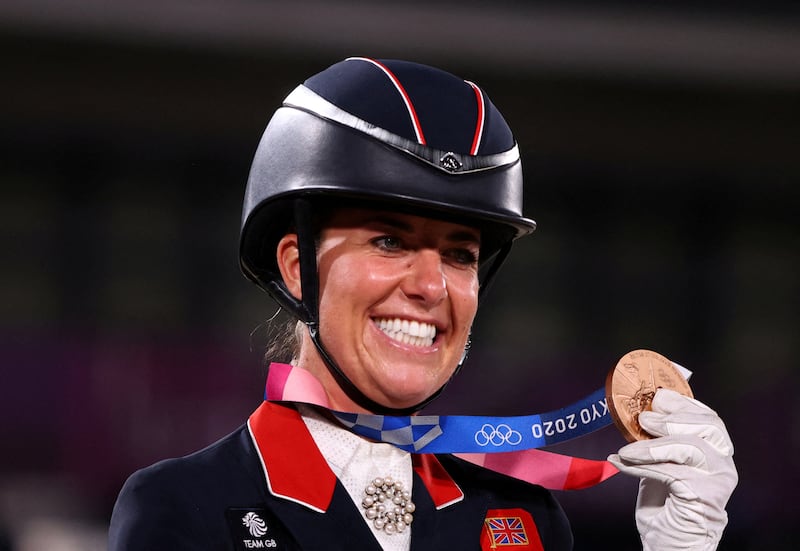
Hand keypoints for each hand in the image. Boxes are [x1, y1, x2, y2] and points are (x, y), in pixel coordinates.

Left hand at [607, 388, 736, 550]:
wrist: (669, 541)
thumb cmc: (665, 503)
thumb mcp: (657, 462)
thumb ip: (654, 440)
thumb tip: (638, 413)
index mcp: (714, 451)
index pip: (708, 418)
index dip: (683, 404)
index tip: (659, 396)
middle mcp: (722, 464)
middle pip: (708, 427)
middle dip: (672, 419)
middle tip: (643, 419)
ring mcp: (718, 480)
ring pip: (690, 447)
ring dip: (652, 446)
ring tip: (627, 449)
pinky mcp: (705, 496)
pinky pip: (672, 473)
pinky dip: (642, 467)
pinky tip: (622, 464)